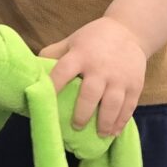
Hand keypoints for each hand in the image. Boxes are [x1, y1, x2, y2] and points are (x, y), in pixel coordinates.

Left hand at [39, 18, 146, 137]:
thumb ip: (53, 54)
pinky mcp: (135, 84)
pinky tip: (114, 132)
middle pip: (90, 93)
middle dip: (82, 113)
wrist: (129, 31)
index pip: (63, 71)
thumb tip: (32, 70)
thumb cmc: (92, 40)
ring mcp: (119, 77)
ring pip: (112, 103)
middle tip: (76, 127)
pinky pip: (128, 105)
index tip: (46, 102)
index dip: (54, 86)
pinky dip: (121, 121)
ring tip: (99, 135)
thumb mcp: (71, 41)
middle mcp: (100, 67)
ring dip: (105, 121)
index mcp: (80, 55)